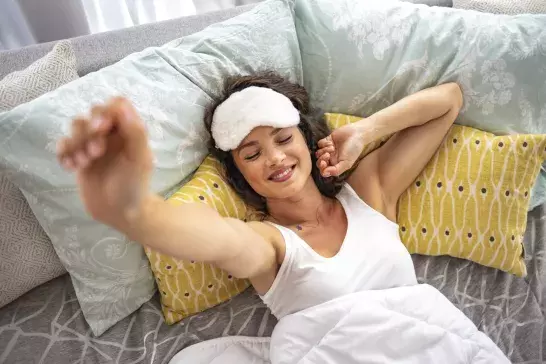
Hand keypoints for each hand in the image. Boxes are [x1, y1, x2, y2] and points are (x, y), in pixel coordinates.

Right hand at [56, 97, 152, 229]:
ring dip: (76, 141)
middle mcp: (111, 133)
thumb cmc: (134, 185)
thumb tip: (122, 106)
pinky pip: (63, 143)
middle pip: (93, 112)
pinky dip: (64, 152)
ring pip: (76, 125)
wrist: (119, 212)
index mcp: (129, 130)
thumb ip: (135, 133)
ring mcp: (93, 143)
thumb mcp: (140, 160)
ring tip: (84, 162)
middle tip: (97, 152)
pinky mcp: (78, 156)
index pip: (116, 104)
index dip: (107, 111)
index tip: (104, 128)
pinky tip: (70, 167)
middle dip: (90, 129)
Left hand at [316, 123, 365, 176]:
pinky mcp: (327, 141)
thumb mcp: (347, 163)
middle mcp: (331, 158)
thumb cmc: (353, 150)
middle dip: (321, 159)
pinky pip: (319, 144)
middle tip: (327, 155)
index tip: (324, 163)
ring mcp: (328, 150)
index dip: (321, 168)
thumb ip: (336, 170)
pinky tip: (331, 142)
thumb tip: (324, 173)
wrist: (357, 134)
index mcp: (336, 165)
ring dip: (324, 150)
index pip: (324, 171)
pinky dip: (324, 143)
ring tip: (332, 147)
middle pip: (319, 163)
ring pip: (318, 153)